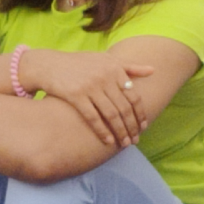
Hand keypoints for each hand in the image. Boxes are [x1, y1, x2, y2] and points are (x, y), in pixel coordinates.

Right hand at [18, 48, 153, 147]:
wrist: (49, 64)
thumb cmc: (80, 63)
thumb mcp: (105, 60)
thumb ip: (129, 66)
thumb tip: (153, 70)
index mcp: (114, 68)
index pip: (134, 96)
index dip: (140, 113)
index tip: (144, 126)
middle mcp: (104, 77)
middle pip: (124, 108)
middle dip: (132, 126)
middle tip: (136, 140)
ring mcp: (90, 86)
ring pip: (111, 115)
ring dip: (120, 131)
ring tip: (125, 143)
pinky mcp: (75, 96)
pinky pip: (93, 117)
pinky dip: (102, 131)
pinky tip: (108, 141)